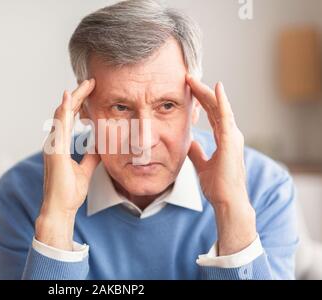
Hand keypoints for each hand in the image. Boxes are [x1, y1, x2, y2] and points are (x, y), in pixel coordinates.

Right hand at [36, 79, 100, 250]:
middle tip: (89, 81)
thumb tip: (99, 146)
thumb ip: (90, 156)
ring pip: (61, 114)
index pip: (69, 118)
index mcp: (59, 145)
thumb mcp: (85, 170)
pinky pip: (59, 126)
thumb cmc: (69, 192)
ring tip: (84, 84)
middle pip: (65, 112)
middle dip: (77, 96)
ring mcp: (53, 145)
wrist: (60, 209)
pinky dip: (64, 110)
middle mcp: (54, 142)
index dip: (78, 104)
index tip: (90, 91)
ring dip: (72, 98)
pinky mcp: (55, 151)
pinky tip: (70, 98)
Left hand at [186, 75, 256, 255]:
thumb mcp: (202, 165)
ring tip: (194, 79)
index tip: (189, 89)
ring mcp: (232, 137)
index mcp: (224, 139)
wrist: (227, 201)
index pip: (212, 114)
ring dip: (207, 92)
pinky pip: (226, 117)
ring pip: (219, 108)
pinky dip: (222, 102)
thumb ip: (197, 152)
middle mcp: (230, 135)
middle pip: (215, 107)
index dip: (201, 101)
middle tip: (188, 78)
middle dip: (202, 92)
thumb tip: (189, 142)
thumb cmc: (218, 186)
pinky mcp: (231, 141)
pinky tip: (216, 89)